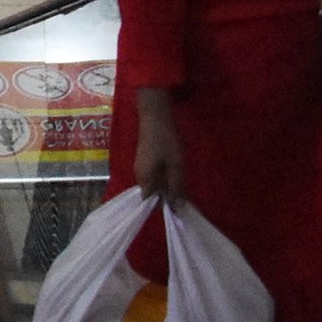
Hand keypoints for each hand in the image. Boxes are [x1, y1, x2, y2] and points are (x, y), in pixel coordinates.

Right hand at [127, 86, 181, 200]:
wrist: (155, 115)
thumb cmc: (165, 141)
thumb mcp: (176, 165)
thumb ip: (176, 186)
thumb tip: (177, 206)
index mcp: (144, 179)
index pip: (151, 201)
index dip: (164, 204)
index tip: (178, 202)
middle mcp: (139, 175)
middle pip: (152, 192)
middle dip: (167, 193)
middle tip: (183, 187)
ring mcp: (140, 165)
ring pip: (154, 182)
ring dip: (166, 182)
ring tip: (180, 176)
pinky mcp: (144, 158)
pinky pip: (153, 173)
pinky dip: (163, 174)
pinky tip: (173, 166)